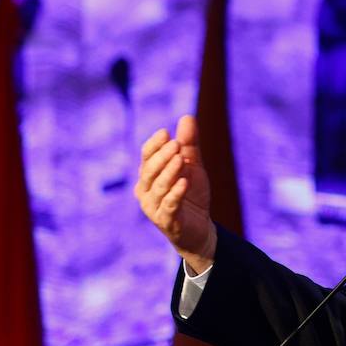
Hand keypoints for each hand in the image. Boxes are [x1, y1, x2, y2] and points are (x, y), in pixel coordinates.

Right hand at [135, 115, 215, 272]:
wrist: (200, 228)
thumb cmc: (191, 195)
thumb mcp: (192, 166)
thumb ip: (189, 144)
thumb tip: (187, 117)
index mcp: (148, 175)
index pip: (146, 156)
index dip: (154, 144)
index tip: (166, 132)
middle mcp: (145, 191)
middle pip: (149, 170)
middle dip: (162, 156)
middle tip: (176, 144)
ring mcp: (153, 207)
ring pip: (158, 186)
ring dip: (169, 171)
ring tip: (181, 159)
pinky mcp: (166, 221)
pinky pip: (169, 205)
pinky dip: (176, 193)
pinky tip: (184, 182)